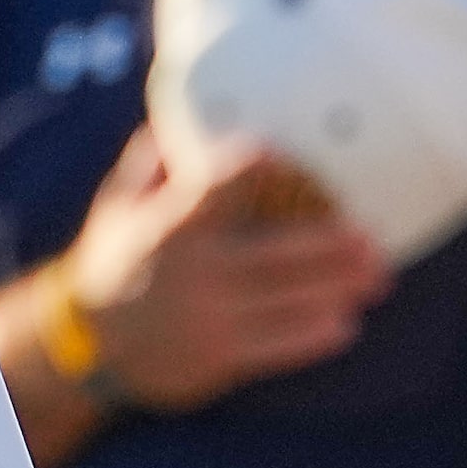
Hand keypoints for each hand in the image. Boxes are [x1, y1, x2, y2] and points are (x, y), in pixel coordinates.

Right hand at [59, 129, 387, 409]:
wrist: (89, 345)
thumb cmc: (115, 258)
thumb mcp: (118, 205)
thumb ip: (152, 162)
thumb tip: (183, 109)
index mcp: (169, 226)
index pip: (218, 187)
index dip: (253, 166)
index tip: (288, 152)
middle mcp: (194, 272)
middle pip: (278, 254)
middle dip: (331, 245)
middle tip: (372, 234)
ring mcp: (209, 319)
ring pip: (288, 302)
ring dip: (337, 289)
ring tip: (377, 276)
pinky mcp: (219, 358)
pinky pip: (277, 347)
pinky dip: (314, 336)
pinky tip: (345, 324)